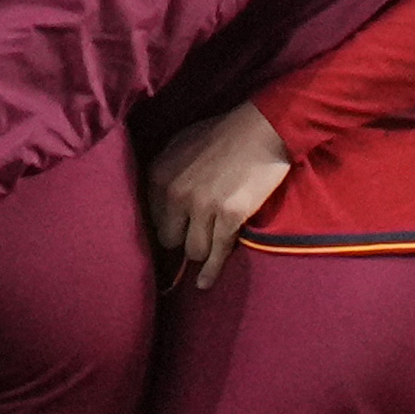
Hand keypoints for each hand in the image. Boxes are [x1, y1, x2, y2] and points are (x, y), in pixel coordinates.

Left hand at [142, 104, 294, 289]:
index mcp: (159, 173)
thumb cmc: (224, 134)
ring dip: (202, 250)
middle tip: (196, 236)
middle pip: (169, 239)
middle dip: (182, 239)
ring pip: (193, 250)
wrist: (262, 130)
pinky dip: (210, 272)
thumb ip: (167, 171)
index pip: (152, 218)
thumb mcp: (181, 144)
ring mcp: (201, 206)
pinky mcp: (228, 217)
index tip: (176, 231)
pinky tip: (204, 283)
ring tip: (211, 246)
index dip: (167, 225)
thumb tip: (158, 199)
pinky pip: (215, 254)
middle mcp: (174, 193)